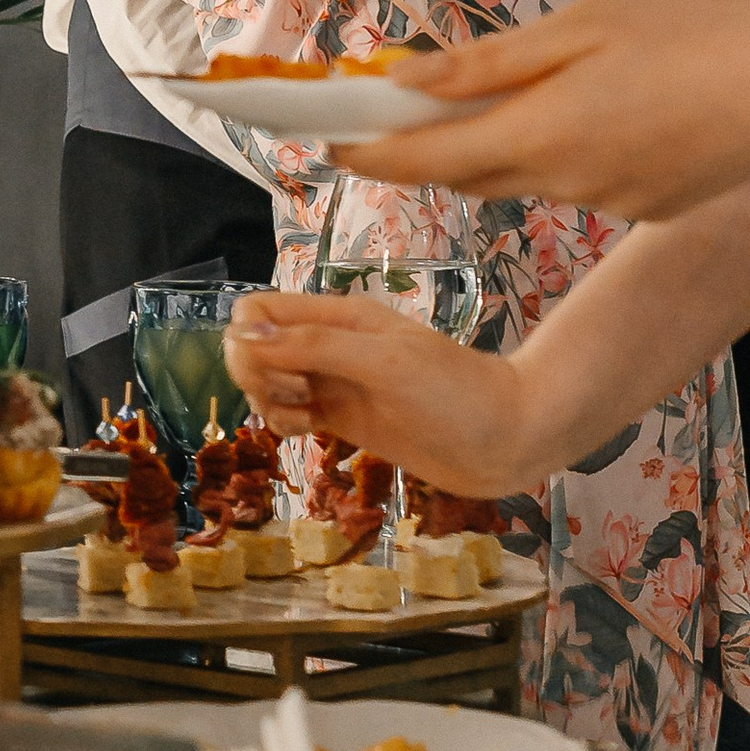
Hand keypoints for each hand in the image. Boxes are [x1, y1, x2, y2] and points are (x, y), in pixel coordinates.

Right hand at [223, 288, 542, 496]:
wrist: (509, 439)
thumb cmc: (454, 394)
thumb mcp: (382, 363)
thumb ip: (312, 347)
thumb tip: (240, 336)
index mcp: (337, 317)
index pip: (258, 311)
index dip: (249, 341)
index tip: (278, 372)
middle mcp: (329, 345)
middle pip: (255, 348)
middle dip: (258, 375)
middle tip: (300, 396)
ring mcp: (336, 382)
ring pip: (268, 382)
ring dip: (269, 401)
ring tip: (306, 418)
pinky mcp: (344, 418)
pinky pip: (290, 412)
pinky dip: (285, 422)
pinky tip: (309, 432)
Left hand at [347, 0, 749, 218]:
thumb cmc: (693, 38)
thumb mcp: (583, 27)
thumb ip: (490, 61)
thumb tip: (407, 80)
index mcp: (537, 133)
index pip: (423, 158)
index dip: (368, 155)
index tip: (327, 144)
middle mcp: (561, 181)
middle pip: (464, 172)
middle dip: (420, 149)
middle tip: (390, 113)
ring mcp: (603, 200)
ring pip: (519, 176)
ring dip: (494, 144)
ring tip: (502, 94)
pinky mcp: (641, 204)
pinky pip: (573, 180)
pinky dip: (555, 151)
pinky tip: (590, 110)